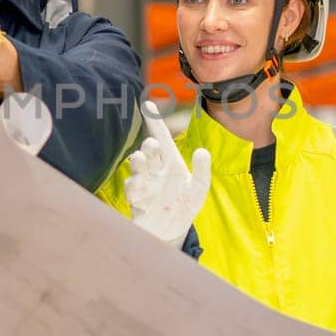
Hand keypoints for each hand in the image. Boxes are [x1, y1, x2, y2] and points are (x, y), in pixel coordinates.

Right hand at [124, 101, 210, 246]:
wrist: (172, 232)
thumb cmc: (185, 205)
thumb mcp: (199, 188)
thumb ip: (202, 170)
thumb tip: (202, 152)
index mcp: (171, 162)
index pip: (163, 138)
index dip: (155, 122)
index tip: (148, 104)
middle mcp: (155, 169)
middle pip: (149, 151)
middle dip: (149, 146)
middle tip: (152, 144)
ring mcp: (145, 183)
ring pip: (137, 166)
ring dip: (138, 161)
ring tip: (140, 159)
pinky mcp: (137, 199)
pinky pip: (132, 188)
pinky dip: (134, 184)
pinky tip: (138, 184)